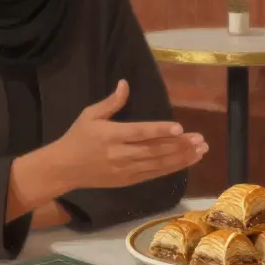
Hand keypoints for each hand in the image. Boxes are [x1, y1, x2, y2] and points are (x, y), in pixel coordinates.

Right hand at [46, 80, 207, 190]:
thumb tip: (125, 84)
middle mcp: (120, 154)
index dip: (161, 130)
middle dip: (180, 145)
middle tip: (201, 140)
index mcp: (111, 135)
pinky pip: (153, 174)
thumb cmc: (78, 138)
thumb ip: (111, 102)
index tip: (180, 128)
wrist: (64, 168)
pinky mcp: (128, 180)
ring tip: (200, 151)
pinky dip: (171, 169)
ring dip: (181, 158)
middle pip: (155, 150)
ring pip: (158, 164)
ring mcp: (125, 170)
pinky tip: (186, 162)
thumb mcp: (89, 115)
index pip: (140, 132)